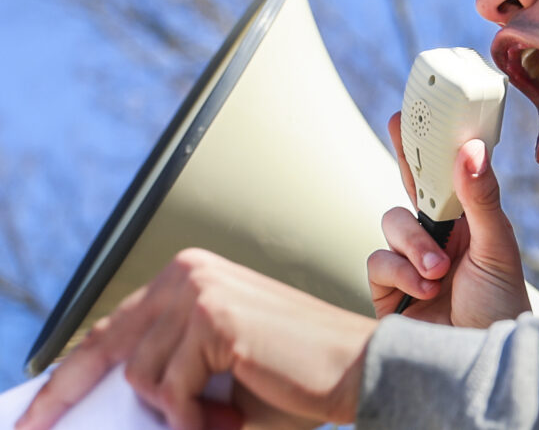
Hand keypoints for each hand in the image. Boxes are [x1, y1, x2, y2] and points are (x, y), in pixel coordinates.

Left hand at [17, 248, 374, 429]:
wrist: (354, 368)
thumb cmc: (291, 376)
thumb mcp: (213, 375)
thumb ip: (164, 379)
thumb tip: (105, 409)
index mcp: (190, 277)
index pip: (110, 330)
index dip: (66, 378)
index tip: (35, 416)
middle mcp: (189, 272)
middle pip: (111, 351)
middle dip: (93, 401)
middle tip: (91, 428)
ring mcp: (200, 291)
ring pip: (141, 375)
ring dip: (177, 411)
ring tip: (221, 417)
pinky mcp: (214, 318)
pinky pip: (171, 389)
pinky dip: (195, 418)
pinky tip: (229, 417)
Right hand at [368, 112, 530, 327]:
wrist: (482, 361)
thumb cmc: (501, 307)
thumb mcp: (498, 249)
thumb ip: (483, 199)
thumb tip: (471, 149)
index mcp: (468, 223)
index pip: (445, 175)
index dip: (430, 144)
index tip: (416, 108)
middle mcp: (438, 237)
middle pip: (410, 187)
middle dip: (403, 156)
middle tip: (396, 125)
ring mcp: (410, 262)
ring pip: (392, 222)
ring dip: (414, 244)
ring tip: (438, 271)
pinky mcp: (388, 290)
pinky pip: (378, 260)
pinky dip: (400, 271)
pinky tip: (424, 290)